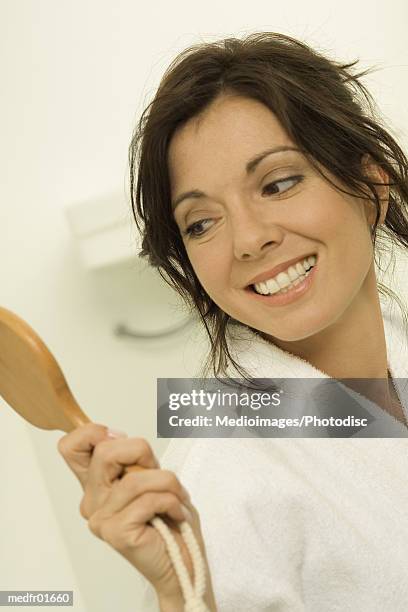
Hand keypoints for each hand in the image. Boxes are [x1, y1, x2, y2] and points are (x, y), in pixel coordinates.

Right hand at [57, 423, 214, 606]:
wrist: (183, 562)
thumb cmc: (170, 518)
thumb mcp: (151, 475)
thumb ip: (131, 458)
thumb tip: (117, 437)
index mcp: (96, 484)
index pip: (71, 447)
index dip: (93, 432)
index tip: (122, 440)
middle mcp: (92, 501)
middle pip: (105, 452)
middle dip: (142, 452)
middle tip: (159, 473)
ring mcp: (101, 519)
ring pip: (134, 478)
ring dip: (167, 482)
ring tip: (178, 497)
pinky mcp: (116, 533)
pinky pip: (147, 500)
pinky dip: (171, 501)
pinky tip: (177, 514)